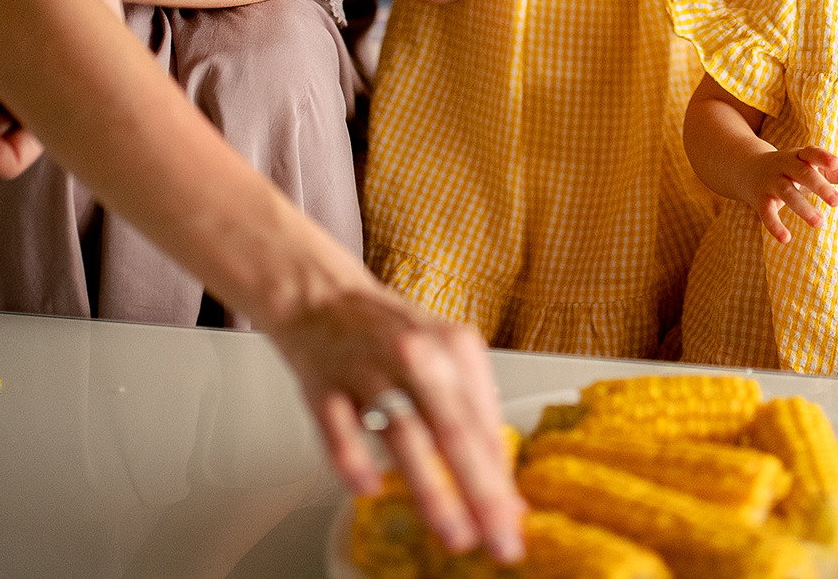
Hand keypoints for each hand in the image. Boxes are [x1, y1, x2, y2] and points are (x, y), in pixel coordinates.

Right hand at [270, 282, 526, 564]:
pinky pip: (339, 430)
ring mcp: (368, 369)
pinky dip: (354, 462)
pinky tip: (369, 489)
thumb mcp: (443, 359)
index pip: (485, 423)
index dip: (502, 477)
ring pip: (405, 434)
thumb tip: (503, 487)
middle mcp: (416, 356)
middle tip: (500, 538)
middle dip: (482, 492)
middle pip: (456, 430)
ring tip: (454, 533)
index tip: (515, 521)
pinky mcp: (324, 384)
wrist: (322, 298)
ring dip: (433, 490)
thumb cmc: (389, 335)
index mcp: (455, 348)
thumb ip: (473, 418)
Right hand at [741, 145, 837, 241]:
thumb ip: (837, 173)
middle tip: (837, 201)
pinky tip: (786, 239)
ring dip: (803, 208)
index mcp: (800, 156)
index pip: (812, 152)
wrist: (748, 169)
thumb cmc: (791, 170)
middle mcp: (784, 166)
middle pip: (802, 173)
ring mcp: (771, 182)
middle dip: (819, 186)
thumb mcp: (812, 167)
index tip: (836, 163)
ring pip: (787, 193)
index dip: (823, 157)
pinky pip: (766, 213)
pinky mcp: (760, 199)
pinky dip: (775, 226)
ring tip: (820, 223)